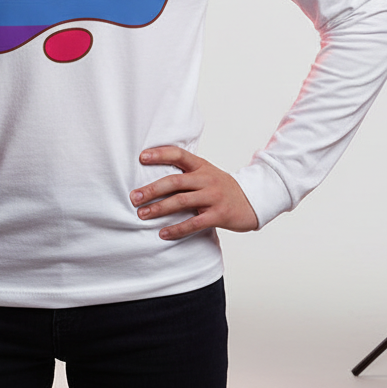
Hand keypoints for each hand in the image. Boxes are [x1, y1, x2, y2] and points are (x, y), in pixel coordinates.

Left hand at [130, 145, 258, 239]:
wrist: (253, 201)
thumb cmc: (221, 188)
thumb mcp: (206, 174)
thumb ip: (186, 174)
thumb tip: (153, 178)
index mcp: (201, 165)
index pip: (178, 154)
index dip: (160, 154)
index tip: (141, 157)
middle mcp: (206, 178)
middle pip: (175, 181)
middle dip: (152, 189)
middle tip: (134, 197)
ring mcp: (213, 196)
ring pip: (182, 201)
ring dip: (159, 208)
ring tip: (142, 214)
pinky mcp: (219, 214)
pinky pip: (194, 223)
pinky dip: (177, 229)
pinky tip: (163, 233)